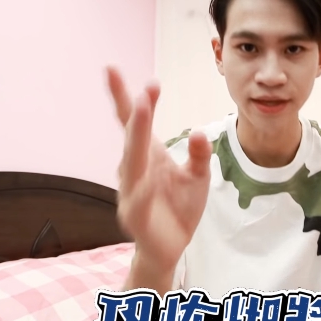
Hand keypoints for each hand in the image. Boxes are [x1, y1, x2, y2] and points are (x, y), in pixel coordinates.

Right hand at [107, 67, 211, 271]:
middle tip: (140, 90)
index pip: (134, 122)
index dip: (125, 97)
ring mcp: (131, 193)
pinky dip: (143, 188)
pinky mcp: (136, 216)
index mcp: (148, 156)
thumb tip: (201, 132)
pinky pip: (140, 199)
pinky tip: (147, 179)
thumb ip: (200, 155)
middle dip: (137, 113)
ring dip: (136, 138)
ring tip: (140, 112)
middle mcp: (134, 170)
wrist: (170, 249)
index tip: (119, 71)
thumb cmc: (179, 209)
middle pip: (132, 136)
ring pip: (132, 163)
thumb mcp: (198, 178)